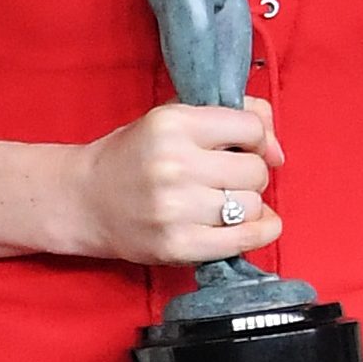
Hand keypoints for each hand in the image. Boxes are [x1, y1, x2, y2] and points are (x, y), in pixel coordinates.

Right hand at [61, 98, 283, 265]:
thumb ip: (233, 116)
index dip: (257, 139)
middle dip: (251, 175)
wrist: (85, 199)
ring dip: (248, 205)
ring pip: (252, 206)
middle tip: (228, 179)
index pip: (251, 128)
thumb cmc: (135, 155)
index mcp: (173, 124)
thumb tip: (277, 151)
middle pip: (255, 171)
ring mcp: (175, 208)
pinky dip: (260, 232)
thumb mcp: (174, 118)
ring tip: (226, 202)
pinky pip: (243, 240)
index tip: (248, 149)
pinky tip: (256, 226)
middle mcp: (173, 164)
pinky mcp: (176, 245)